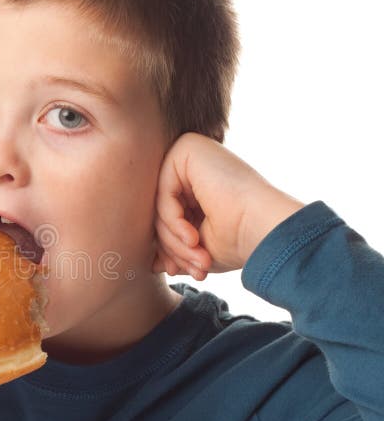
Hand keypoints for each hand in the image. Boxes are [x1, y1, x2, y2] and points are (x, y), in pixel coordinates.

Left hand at [151, 132, 305, 279]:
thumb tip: (152, 262)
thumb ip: (174, 247)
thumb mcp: (198, 247)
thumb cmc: (240, 240)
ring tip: (199, 260)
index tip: (177, 272)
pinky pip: (163, 193)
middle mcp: (192, 163)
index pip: (165, 216)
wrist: (268, 230)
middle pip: (160, 210)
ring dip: (174, 241)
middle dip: (172, 246)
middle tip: (194, 270)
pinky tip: (193, 238)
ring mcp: (189, 152)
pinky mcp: (187, 148)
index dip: (168, 247)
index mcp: (197, 182)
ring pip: (159, 205)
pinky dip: (173, 221)